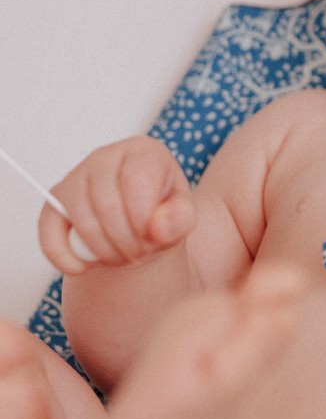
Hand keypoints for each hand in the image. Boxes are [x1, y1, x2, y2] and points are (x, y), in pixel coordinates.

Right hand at [39, 136, 195, 274]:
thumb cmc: (162, 212)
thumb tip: (156, 229)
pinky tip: (84, 266)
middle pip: (108, 206)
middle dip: (126, 242)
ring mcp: (76, 176)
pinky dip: (65, 258)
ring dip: (103, 251)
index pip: (138, 183)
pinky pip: (49, 233)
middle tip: (139, 255)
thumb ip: (179, 219)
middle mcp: (105, 157)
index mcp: (143, 152)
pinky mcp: (55, 201)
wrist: (139, 223)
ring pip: (82, 221)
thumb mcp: (183, 215)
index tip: (153, 239)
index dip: (144, 220)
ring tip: (122, 256)